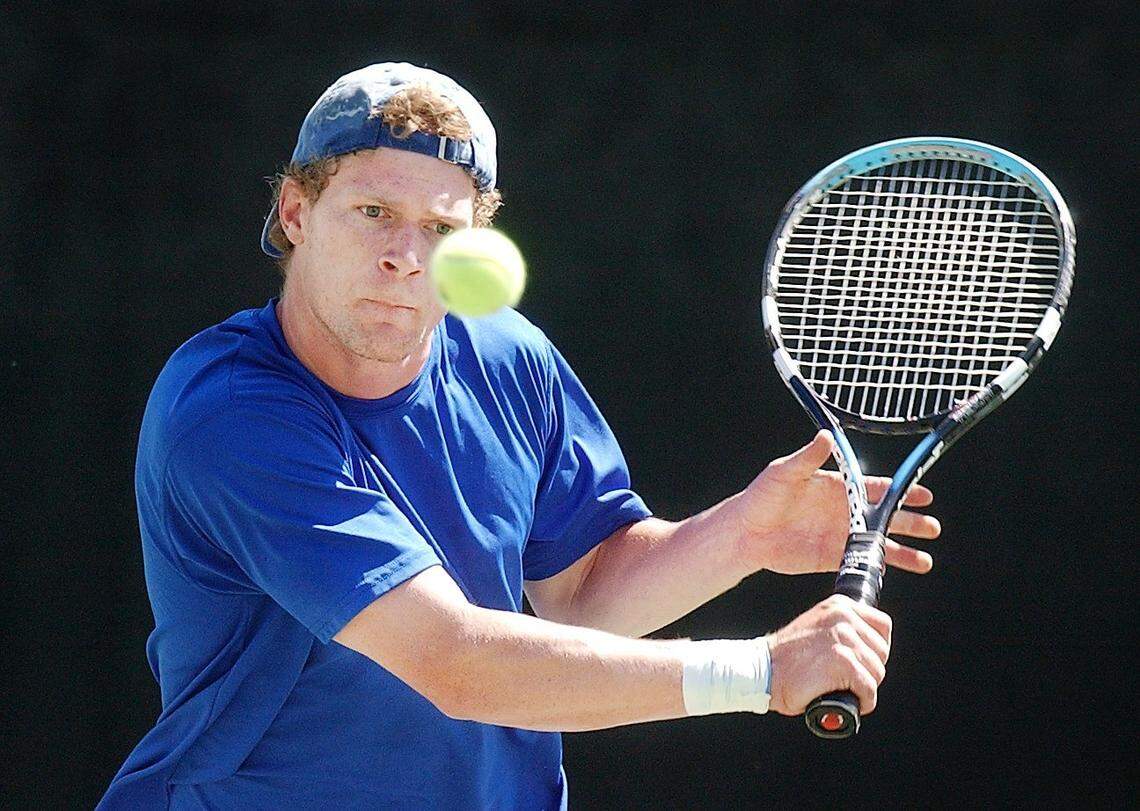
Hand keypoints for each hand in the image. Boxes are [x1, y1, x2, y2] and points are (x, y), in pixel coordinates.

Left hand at [733, 431, 939, 575]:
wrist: (745, 532)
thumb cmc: (761, 496)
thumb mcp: (784, 472)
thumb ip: (807, 458)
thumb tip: (827, 436)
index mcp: (837, 487)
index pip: (877, 488)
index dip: (902, 491)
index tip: (924, 495)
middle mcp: (842, 511)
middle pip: (884, 516)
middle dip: (910, 522)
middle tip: (933, 528)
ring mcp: (838, 535)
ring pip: (877, 543)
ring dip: (901, 551)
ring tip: (925, 561)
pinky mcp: (830, 557)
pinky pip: (860, 561)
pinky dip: (879, 567)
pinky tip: (895, 572)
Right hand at [766, 595, 891, 715]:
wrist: (762, 670)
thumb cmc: (786, 657)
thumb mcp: (817, 626)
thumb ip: (842, 627)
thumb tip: (869, 647)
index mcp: (839, 605)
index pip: (883, 625)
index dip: (877, 648)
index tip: (863, 661)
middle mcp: (843, 617)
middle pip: (882, 652)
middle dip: (870, 670)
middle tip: (848, 679)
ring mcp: (843, 638)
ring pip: (877, 672)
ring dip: (864, 688)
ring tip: (842, 689)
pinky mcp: (843, 662)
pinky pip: (869, 689)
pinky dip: (862, 702)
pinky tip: (845, 700)